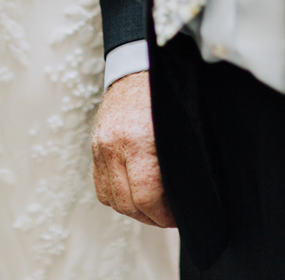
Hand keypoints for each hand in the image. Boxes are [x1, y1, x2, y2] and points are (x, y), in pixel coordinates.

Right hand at [91, 70, 174, 227]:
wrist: (138, 66)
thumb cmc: (165, 96)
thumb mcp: (180, 129)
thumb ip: (180, 163)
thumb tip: (189, 197)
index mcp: (138, 141)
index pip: (146, 197)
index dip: (164, 216)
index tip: (177, 218)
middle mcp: (114, 146)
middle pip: (128, 204)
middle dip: (151, 217)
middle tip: (169, 217)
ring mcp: (100, 147)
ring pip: (112, 199)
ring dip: (133, 209)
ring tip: (153, 207)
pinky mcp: (94, 146)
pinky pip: (101, 186)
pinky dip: (118, 196)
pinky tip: (135, 192)